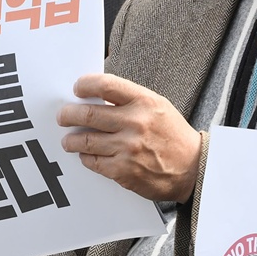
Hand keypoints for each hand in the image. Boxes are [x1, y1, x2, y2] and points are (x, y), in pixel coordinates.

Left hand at [58, 73, 200, 201]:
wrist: (193, 168)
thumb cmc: (173, 135)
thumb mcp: (158, 106)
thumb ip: (129, 99)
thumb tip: (95, 95)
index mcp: (144, 102)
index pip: (105, 85)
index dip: (85, 85)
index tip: (77, 89)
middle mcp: (135, 123)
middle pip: (87, 114)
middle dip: (68, 115)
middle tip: (63, 116)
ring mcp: (127, 148)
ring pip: (84, 141)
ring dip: (71, 140)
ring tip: (68, 140)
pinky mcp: (123, 171)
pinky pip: (92, 162)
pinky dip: (85, 157)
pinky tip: (86, 155)